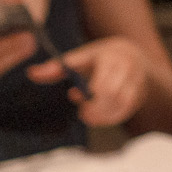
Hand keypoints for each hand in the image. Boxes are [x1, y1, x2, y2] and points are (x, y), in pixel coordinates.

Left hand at [30, 35, 150, 127]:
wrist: (132, 54)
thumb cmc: (99, 57)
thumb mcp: (79, 57)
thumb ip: (57, 68)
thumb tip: (31, 73)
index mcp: (110, 57)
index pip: (101, 82)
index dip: (86, 96)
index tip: (74, 95)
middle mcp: (127, 68)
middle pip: (113, 95)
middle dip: (95, 108)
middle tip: (83, 113)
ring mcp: (137, 82)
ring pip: (122, 105)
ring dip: (103, 115)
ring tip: (89, 115)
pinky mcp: (140, 95)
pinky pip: (127, 111)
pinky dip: (111, 118)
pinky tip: (100, 118)